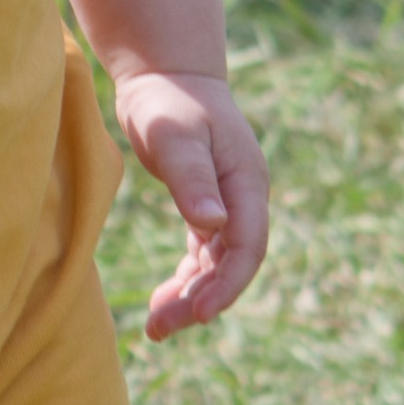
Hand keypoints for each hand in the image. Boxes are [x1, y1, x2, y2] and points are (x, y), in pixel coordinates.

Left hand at [112, 69, 268, 338]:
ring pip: (216, 266)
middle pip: (232, 264)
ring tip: (155, 327)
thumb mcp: (175, 137)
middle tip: (161, 329)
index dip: (228, 284)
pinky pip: (202, 256)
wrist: (163, 75)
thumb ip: (192, 179)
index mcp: (247, 183)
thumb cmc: (168, 100)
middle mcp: (243, 199)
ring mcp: (227, 205)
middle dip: (201, 300)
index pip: (248, 246)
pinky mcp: (205, 207)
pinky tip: (163, 300)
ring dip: (191, 296)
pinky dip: (185, 280)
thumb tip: (214, 225)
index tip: (199, 314)